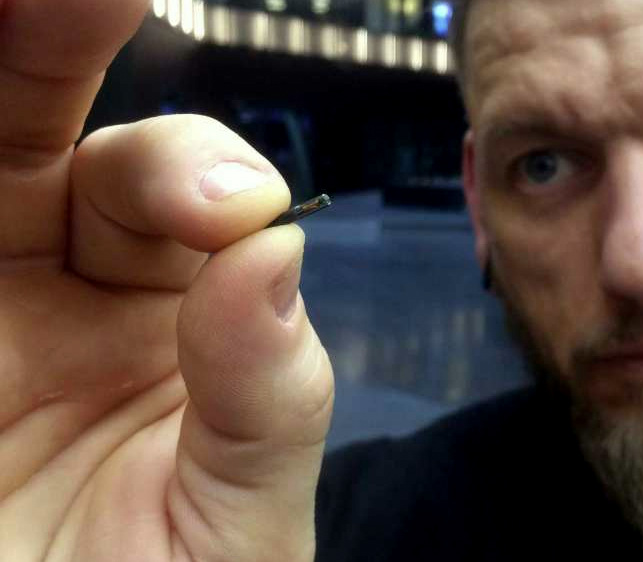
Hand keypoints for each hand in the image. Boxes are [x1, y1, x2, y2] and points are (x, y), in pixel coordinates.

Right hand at [0, 1, 333, 559]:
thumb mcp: (245, 510)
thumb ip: (269, 391)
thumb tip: (274, 252)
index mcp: (175, 310)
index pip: (193, 197)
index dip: (205, 180)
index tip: (231, 213)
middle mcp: (64, 283)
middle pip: (52, 130)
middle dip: (61, 43)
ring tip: (31, 3)